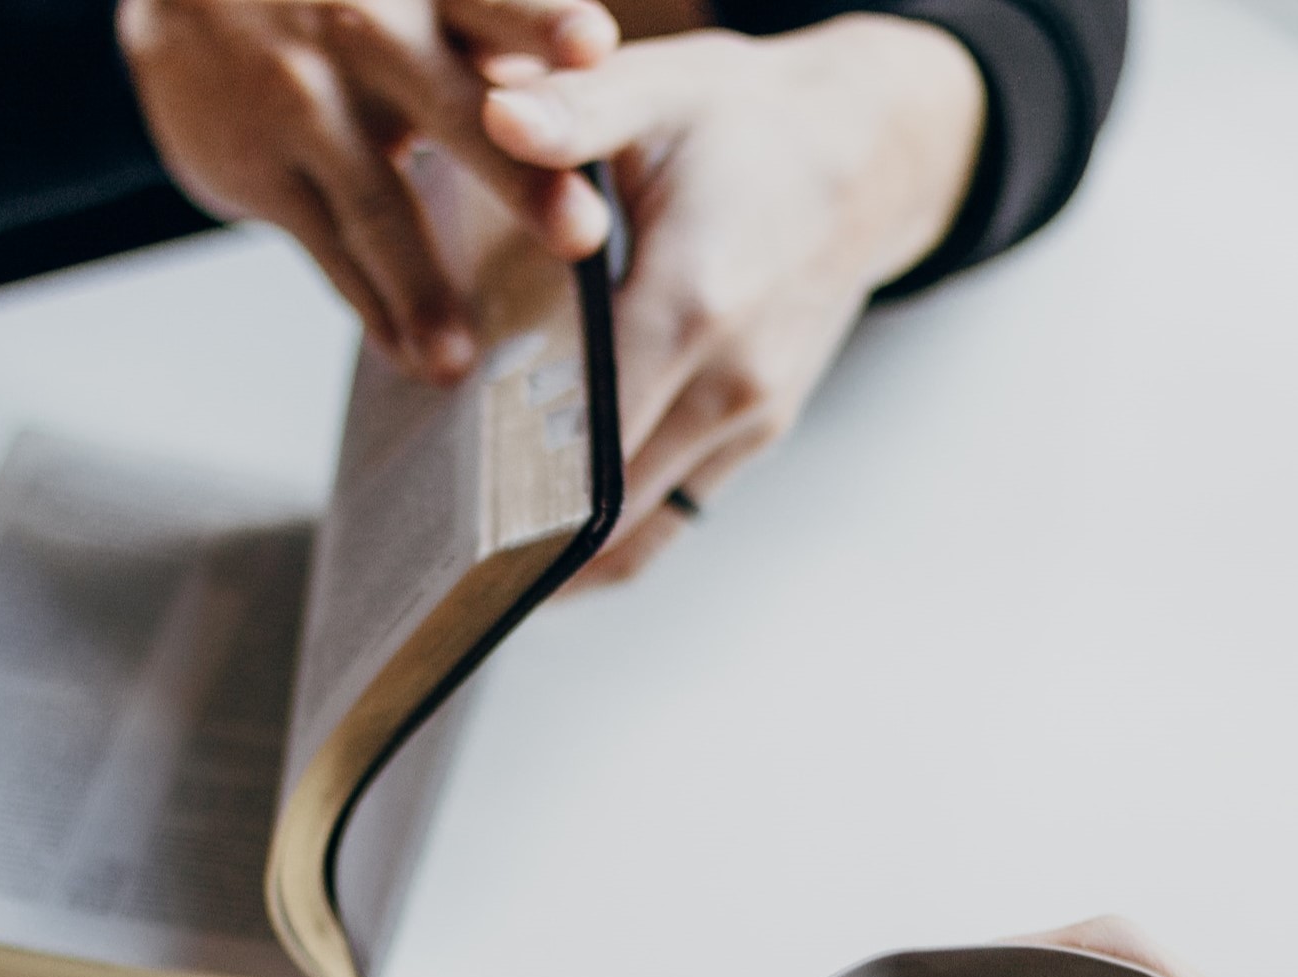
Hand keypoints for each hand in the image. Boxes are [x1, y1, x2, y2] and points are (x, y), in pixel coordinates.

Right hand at [119, 0, 619, 380]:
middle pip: (454, 110)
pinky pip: (328, 252)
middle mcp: (369, 34)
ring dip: (422, 288)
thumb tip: (596, 79)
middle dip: (518, 177)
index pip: (496, 3)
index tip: (595, 46)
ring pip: (378, 206)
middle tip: (581, 235)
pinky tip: (409, 353)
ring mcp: (307, 104)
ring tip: (460, 360)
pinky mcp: (261, 170)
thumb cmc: (334, 1)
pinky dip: (373, 308)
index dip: (544, 24)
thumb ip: (491, 32)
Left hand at [483, 15, 984, 582]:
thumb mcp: (664, 88)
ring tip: (461, 567)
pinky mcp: (755, 434)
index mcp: (695, 299)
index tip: (438, 508)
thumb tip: (499, 111)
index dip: (509, 479)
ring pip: (636, 533)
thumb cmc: (752, 119)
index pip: (588, 429)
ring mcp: (750, 417)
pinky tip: (528, 546)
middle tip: (426, 550)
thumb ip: (576, 109)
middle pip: (605, 504)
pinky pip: (667, 522)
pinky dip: (600, 541)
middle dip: (515, 535)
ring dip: (555, 557)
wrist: (871, 152)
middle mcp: (732, 379)